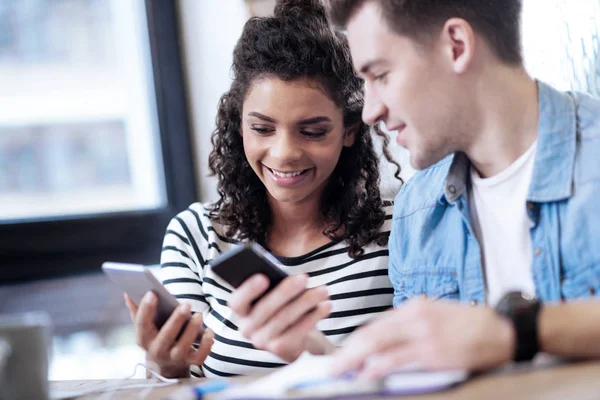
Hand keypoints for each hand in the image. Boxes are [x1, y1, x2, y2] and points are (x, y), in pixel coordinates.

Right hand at [124, 292, 213, 377]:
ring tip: (198, 315)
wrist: (164, 367)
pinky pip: (199, 356)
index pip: (142, 324)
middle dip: (176, 320)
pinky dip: (206, 345)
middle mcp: (158, 351)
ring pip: (183, 347)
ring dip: (192, 330)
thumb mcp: (145, 328)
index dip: (145, 309)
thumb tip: (128, 292)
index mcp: (144, 339)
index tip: (152, 293)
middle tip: (185, 304)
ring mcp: (174, 358)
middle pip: (166, 336)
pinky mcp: (189, 362)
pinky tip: (209, 332)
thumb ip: (137, 310)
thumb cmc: (155, 338)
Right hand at [228, 274, 332, 361]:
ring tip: (323, 290)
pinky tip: (326, 305)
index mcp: (241, 310)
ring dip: (306, 301)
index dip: (248, 290)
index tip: (264, 277)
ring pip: (285, 318)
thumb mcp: (276, 295)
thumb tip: (290, 278)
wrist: (297, 338)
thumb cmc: (283, 307)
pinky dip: (314, 316)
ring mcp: (262, 342)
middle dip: (286, 291)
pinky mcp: (281, 350)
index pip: (237, 301)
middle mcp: (247, 328)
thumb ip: (275, 286)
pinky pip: (298, 331)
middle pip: (266, 308)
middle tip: (304, 278)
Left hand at [332, 298, 514, 378]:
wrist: (504, 329)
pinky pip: (399, 360)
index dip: (356, 342)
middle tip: (332, 367)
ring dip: (356, 360)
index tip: (344, 355)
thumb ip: (412, 325)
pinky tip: (368, 373)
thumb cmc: (471, 324)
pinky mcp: (434, 353)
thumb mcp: (437, 315)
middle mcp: (415, 317)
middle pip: (372, 334)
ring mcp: (424, 334)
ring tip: (342, 372)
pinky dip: (380, 366)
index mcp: (414, 307)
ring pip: (379, 345)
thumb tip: (387, 342)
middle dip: (348, 352)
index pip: (376, 325)